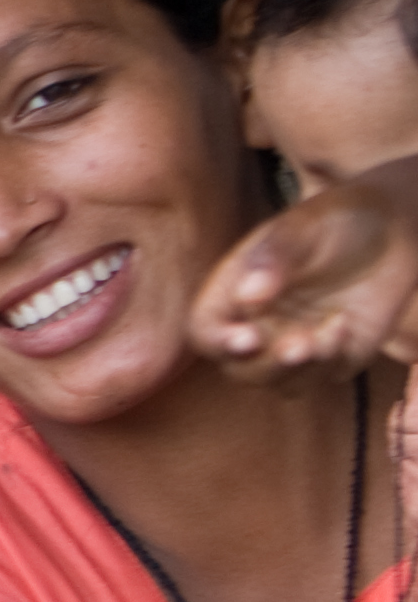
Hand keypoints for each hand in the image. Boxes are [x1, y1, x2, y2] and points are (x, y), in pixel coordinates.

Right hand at [197, 156, 417, 378]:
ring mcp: (295, 343)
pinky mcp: (335, 356)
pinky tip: (345, 323)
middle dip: (266, 365)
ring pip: (280, 383)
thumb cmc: (336, 218)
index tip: (246, 338)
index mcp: (235, 294)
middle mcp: (260, 325)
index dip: (219, 341)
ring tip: (327, 335)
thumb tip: (246, 296)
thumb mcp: (301, 227)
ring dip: (299, 369)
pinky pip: (325, 376)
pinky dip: (333, 359)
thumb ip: (274, 258)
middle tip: (298, 346)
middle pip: (240, 368)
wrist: (393, 225)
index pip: (208, 330)